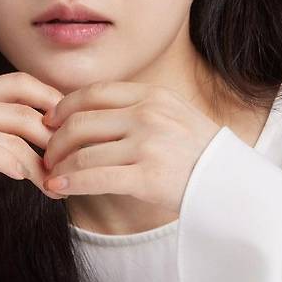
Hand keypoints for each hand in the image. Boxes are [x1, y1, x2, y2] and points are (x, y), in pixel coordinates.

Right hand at [0, 72, 67, 243]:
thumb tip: (36, 126)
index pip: (19, 81)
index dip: (52, 101)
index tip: (69, 128)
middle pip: (24, 107)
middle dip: (54, 135)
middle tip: (70, 160)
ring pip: (15, 134)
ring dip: (41, 162)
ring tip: (53, 183)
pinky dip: (18, 167)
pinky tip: (27, 181)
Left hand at [41, 81, 221, 215]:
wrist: (234, 184)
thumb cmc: (200, 154)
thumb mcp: (174, 115)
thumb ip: (138, 108)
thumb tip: (91, 112)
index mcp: (152, 95)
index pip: (93, 93)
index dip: (64, 107)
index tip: (50, 121)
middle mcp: (148, 115)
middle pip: (81, 121)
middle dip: (55, 140)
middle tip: (47, 154)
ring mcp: (148, 144)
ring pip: (83, 152)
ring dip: (60, 166)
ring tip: (52, 175)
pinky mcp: (147, 176)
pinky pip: (95, 177)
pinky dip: (70, 183)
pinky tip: (58, 188)